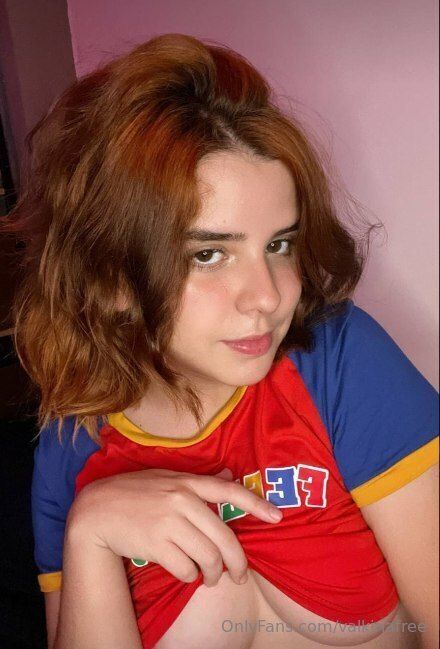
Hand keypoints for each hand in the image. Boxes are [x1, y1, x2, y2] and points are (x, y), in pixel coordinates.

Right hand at [68, 467, 282, 587]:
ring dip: (213, 575)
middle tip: (238, 575)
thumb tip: (227, 475)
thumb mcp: (166, 478)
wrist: (97, 509)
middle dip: (237, 563)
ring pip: (208, 558)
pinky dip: (191, 577)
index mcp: (187, 482)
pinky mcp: (156, 545)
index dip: (256, 504)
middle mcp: (181, 500)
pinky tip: (187, 574)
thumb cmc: (134, 492)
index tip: (277, 517)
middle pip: (223, 538)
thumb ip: (197, 482)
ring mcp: (169, 523)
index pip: (229, 491)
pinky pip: (186, 569)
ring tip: (211, 578)